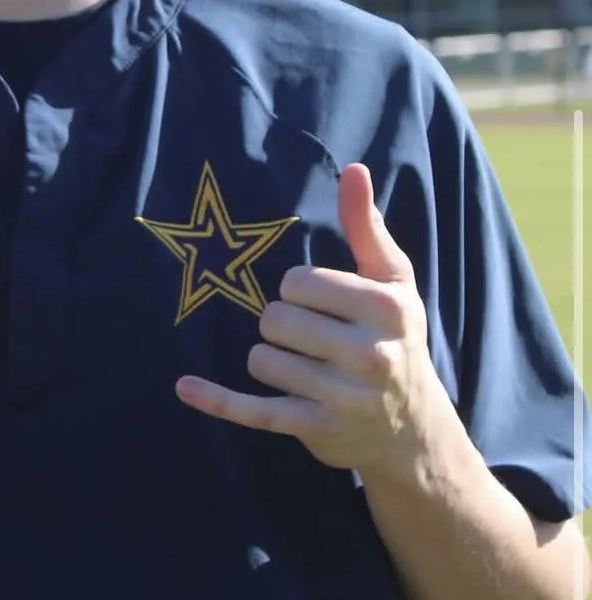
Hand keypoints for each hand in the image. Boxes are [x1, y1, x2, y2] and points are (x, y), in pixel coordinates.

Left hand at [176, 164, 444, 474]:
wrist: (413, 430)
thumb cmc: (395, 337)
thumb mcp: (391, 280)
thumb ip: (366, 225)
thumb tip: (353, 169)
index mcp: (386, 309)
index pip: (299, 282)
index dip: (298, 289)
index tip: (320, 303)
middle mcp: (370, 355)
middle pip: (274, 319)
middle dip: (280, 324)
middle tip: (310, 338)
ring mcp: (342, 398)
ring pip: (261, 359)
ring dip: (270, 359)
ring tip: (303, 367)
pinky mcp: (316, 430)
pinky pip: (254, 410)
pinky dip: (218, 400)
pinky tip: (185, 387)